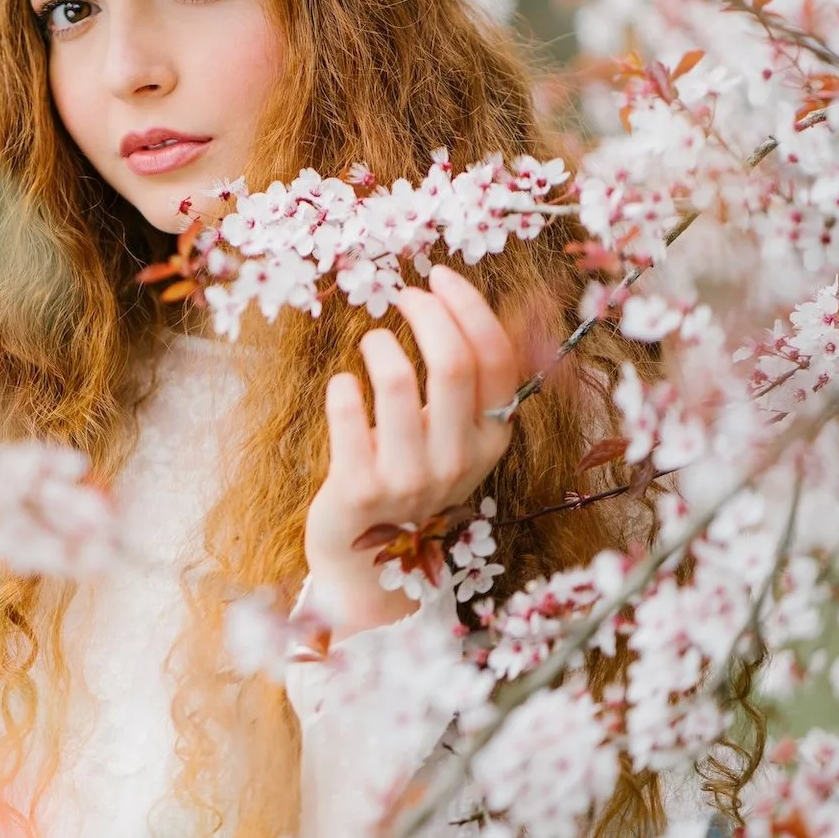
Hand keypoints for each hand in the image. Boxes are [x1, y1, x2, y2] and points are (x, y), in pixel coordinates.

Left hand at [302, 265, 521, 638]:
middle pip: (454, 362)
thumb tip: (464, 302)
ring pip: (399, 380)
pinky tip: (343, 385)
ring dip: (380, 344)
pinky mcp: (359, 487)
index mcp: (491, 438)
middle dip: (427, 312)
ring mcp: (409, 476)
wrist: (368, 560)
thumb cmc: (407, 478)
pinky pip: (348, 413)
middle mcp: (458, 459)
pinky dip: (342, 386)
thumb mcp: (452, 438)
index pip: (496, 359)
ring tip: (372, 341)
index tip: (439, 277)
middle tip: (404, 295)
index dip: (469, 307)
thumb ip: (464, 384)